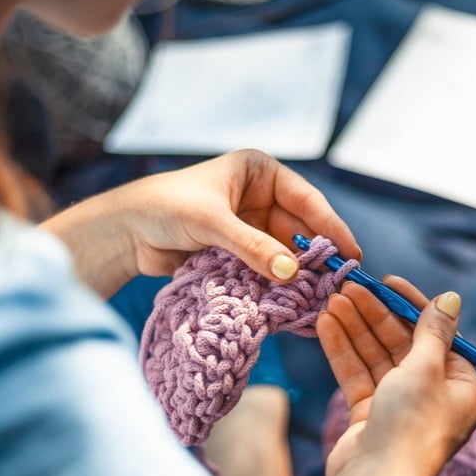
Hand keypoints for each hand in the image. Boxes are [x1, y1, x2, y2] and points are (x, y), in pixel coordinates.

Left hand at [43, 149, 359, 296]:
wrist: (125, 233)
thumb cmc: (165, 208)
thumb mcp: (212, 222)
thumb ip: (252, 247)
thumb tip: (291, 273)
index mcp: (259, 172)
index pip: (306, 200)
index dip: (331, 227)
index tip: (350, 253)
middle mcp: (260, 197)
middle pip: (299, 229)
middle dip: (316, 256)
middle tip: (338, 283)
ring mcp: (250, 227)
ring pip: (285, 253)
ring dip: (297, 275)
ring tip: (319, 299)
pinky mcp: (239, 253)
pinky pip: (266, 269)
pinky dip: (278, 285)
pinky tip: (292, 303)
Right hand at [317, 277, 475, 475]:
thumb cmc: (412, 424)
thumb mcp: (426, 369)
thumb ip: (432, 331)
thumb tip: (452, 298)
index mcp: (462, 387)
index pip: (436, 335)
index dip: (410, 305)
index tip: (387, 281)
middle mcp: (434, 395)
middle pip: (402, 344)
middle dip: (375, 315)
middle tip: (350, 286)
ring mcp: (400, 406)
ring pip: (376, 358)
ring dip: (355, 328)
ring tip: (333, 299)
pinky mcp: (371, 415)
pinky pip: (358, 376)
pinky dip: (343, 351)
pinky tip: (326, 325)